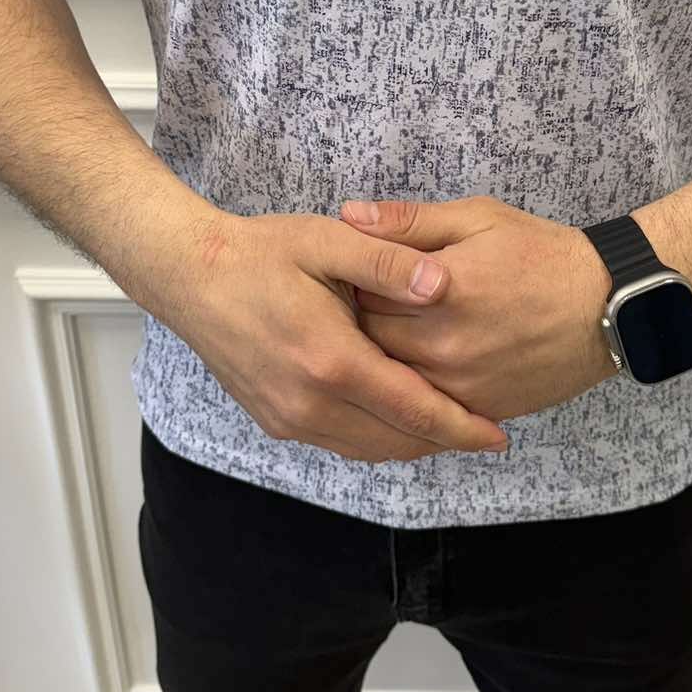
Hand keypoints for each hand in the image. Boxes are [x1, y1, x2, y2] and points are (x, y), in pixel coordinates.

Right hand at [150, 208, 510, 462]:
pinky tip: (398, 419)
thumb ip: (389, 262)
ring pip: (368, 450)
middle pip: (396, 441)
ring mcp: (290, 418)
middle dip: (445, 440)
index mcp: (331, 361)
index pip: (413, 410)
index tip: (500, 435)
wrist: (191, 276)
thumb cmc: (262, 252)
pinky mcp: (276, 421)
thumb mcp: (330, 241)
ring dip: (412, 444)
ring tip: (451, 427)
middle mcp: (310, 404)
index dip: (461, 427)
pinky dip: (378, 439)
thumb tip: (443, 284)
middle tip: (486, 432)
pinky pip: (340, 443)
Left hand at [338, 194, 618, 421]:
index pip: (361, 290)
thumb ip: (409, 220)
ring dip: (379, 356)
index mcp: (440, 290)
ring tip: (390, 329)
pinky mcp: (476, 409)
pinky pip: (421, 407)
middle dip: (360, 319)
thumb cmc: (541, 253)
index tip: (355, 271)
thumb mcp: (477, 218)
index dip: (353, 279)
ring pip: (388, 378)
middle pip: (366, 339)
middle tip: (367, 300)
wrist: (606, 305)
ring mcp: (460, 384)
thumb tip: (347, 214)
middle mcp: (445, 344)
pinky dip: (409, 387)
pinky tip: (417, 361)